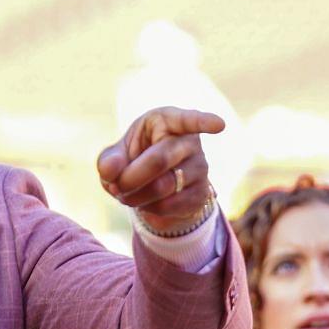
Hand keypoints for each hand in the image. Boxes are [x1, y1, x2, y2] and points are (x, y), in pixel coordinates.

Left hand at [97, 107, 223, 232]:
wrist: (151, 186)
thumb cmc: (133, 160)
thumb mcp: (115, 156)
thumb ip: (109, 160)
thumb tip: (111, 170)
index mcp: (168, 121)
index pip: (188, 119)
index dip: (203, 122)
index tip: (219, 125)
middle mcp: (190, 142)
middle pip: (159, 160)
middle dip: (129, 178)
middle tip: (115, 186)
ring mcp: (200, 168)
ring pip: (162, 187)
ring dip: (134, 196)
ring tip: (125, 193)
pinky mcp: (201, 194)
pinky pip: (168, 205)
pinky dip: (146, 208)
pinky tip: (143, 202)